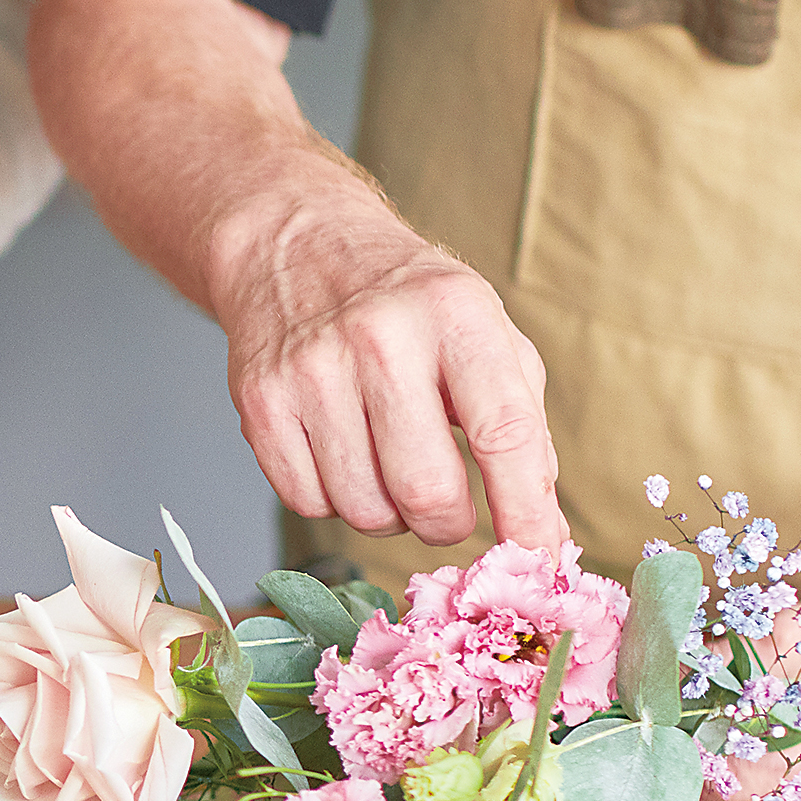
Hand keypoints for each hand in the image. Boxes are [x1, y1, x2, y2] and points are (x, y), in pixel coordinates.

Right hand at [22, 0, 563, 554]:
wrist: (294, 244)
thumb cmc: (409, 303)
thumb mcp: (487, 335)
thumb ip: (522, 427)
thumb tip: (541, 533)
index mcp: (457, 314)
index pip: (503, 435)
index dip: (527, 513)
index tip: (539, 556)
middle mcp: (381, 338)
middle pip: (427, 493)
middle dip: (449, 524)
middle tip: (449, 511)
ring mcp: (311, 371)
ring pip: (364, 510)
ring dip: (387, 514)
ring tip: (388, 466)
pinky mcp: (259, 402)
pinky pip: (306, 502)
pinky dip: (333, 500)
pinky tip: (341, 456)